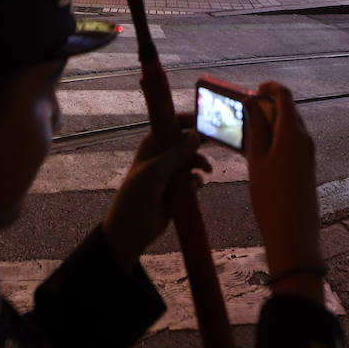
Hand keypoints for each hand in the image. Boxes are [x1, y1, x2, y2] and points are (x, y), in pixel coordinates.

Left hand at [102, 117, 210, 268]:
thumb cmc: (137, 194)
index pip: (172, 124)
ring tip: (207, 169)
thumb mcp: (156, 171)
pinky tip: (195, 185)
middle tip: (216, 140)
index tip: (204, 119)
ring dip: (201, 162)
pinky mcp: (177, 188)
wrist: (132, 228)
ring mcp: (170, 172)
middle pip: (185, 141)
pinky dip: (197, 180)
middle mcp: (162, 155)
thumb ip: (176, 154)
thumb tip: (196, 135)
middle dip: (200, 141)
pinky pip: (193, 179)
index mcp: (152, 144)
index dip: (187, 120)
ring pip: (192, 160)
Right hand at [245, 82, 323, 298]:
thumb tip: (252, 102)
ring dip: (269, 124)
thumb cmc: (271, 199)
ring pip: (288, 126)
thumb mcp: (256, 161)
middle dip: (266, 107)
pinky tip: (257, 152)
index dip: (269, 88)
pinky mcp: (306, 166)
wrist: (294, 237)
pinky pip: (291, 142)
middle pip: (287, 110)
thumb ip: (255, 128)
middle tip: (242, 115)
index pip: (285, 96)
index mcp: (292, 133)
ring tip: (246, 134)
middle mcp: (305, 139)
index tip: (252, 91)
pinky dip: (275, 139)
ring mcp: (308, 153)